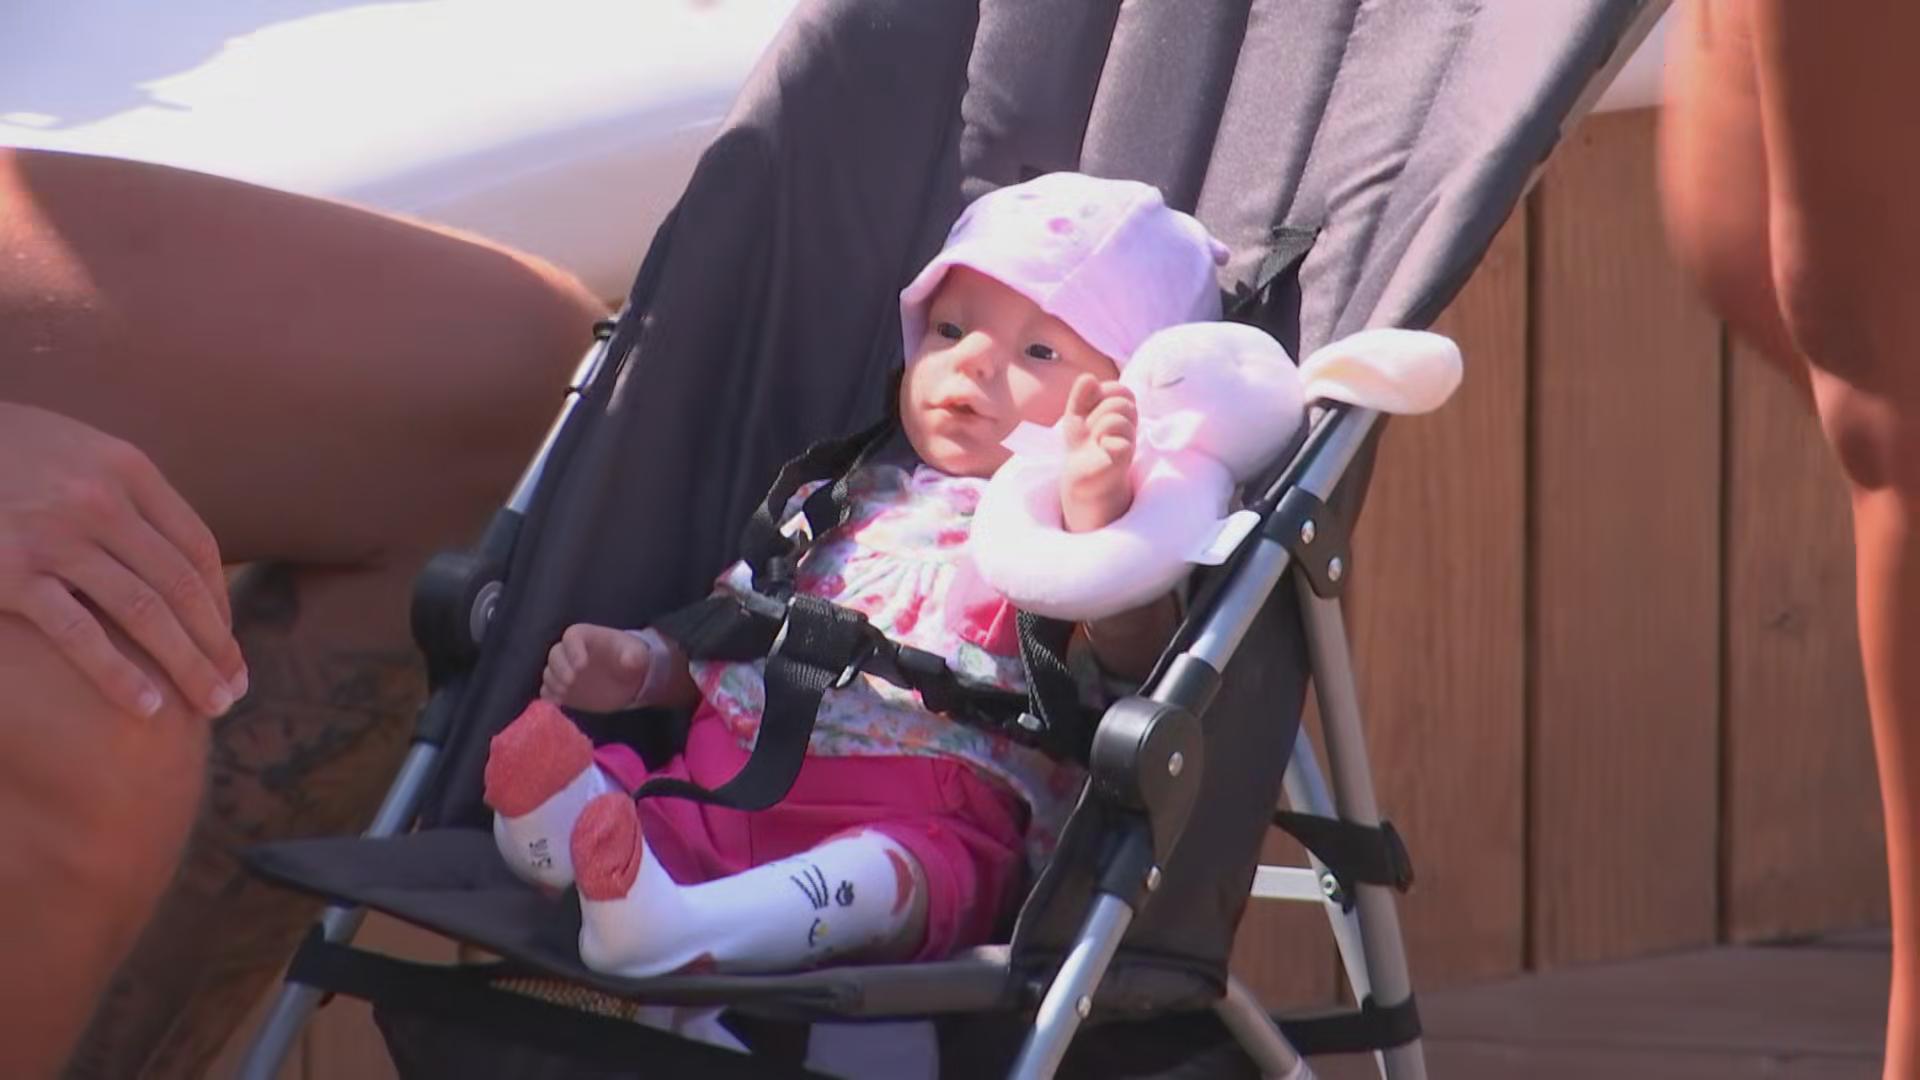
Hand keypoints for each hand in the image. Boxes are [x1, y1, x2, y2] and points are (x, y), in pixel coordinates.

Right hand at [0, 403, 245, 717]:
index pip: (195, 546)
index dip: (219, 602)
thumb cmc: (0, 454)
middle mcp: (100, 499)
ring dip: (188, 665)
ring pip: (145, 612)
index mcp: (124, 468)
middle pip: (181, 584)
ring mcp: (56, 536)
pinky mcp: (10, 573)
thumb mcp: (71, 451)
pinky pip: (79, 633)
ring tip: (213, 704)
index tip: (228, 643)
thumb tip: (169, 550)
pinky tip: (148, 707)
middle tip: (236, 689)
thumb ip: (119, 490)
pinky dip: (119, 674)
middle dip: (216, 644)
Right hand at [541, 623, 653, 712]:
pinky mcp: (563, 688)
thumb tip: (630, 660)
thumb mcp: (637, 654)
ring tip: (565, 692)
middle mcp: (571, 651)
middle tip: (571, 681)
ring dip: (554, 683)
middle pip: (555, 654)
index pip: (572, 636)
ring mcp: (565, 670)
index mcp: (587, 636)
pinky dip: (549, 696)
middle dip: (560, 668)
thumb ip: (634, 656)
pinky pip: (547, 690)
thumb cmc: (631, 658)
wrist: (627, 679)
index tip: (581, 665)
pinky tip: (559, 702)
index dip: (573, 649)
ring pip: (549, 673)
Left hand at [1059, 374, 1138, 532]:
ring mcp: (1129, 442)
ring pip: (1118, 417)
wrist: (1080, 478)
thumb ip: (1080, 394)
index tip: (1089, 410)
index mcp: (1121, 412)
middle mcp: (1129, 425)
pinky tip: (1101, 447)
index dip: (1101, 395)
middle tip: (1090, 429)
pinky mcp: (1123, 460)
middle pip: (1120, 401)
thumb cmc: (1082, 444)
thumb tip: (1089, 377)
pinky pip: (1121, 441)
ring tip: (1094, 440)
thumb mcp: (1076, 414)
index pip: (1120, 389)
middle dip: (1098, 411)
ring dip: (1098, 426)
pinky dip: (1105, 441)